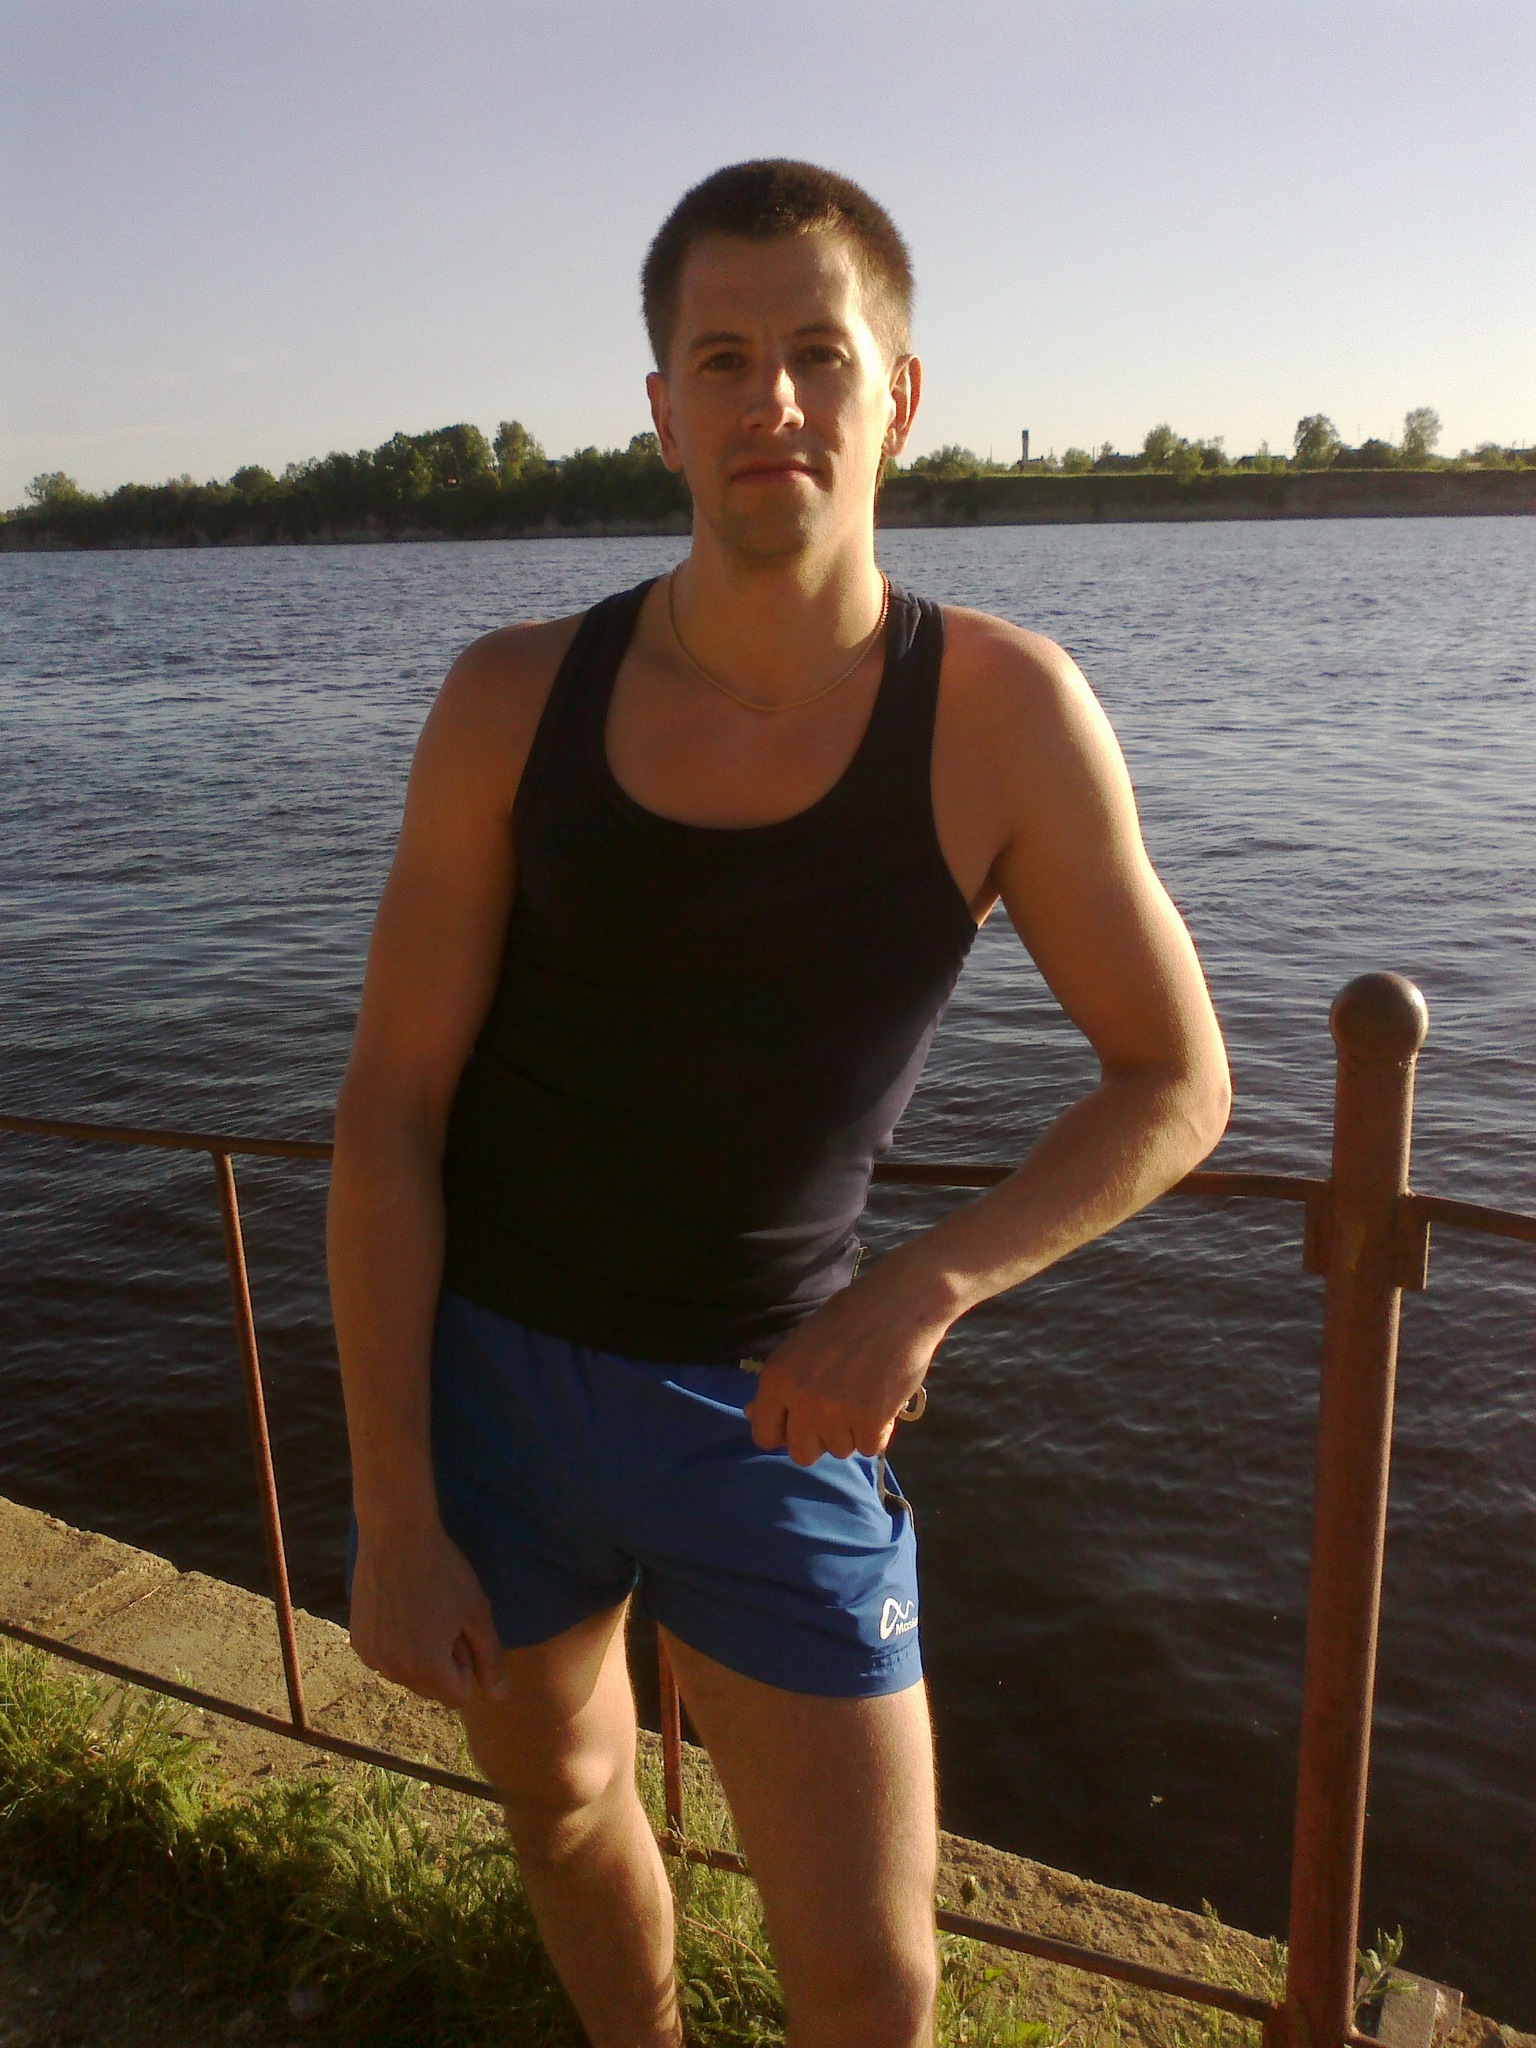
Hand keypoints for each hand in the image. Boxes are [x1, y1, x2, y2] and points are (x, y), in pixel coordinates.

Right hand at [348, 1513, 508, 1708]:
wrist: (395, 1535)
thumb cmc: (443, 1571)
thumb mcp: (476, 1613)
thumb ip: (491, 1659)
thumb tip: (502, 1696)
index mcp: (426, 1668)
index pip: (459, 1695)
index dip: (467, 1665)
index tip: (461, 1630)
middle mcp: (394, 1671)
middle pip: (432, 1688)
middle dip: (443, 1664)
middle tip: (443, 1619)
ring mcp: (372, 1658)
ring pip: (408, 1674)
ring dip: (419, 1655)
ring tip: (422, 1612)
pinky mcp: (358, 1642)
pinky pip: (387, 1658)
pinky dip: (397, 1644)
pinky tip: (401, 1610)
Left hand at [745, 1251, 951, 1466]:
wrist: (898, 1306)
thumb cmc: (848, 1321)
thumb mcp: (800, 1347)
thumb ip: (779, 1385)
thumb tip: (751, 1413)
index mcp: (776, 1378)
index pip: (764, 1435)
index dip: (785, 1432)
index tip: (802, 1422)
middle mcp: (801, 1399)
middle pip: (801, 1454)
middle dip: (820, 1439)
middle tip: (838, 1412)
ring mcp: (835, 1412)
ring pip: (839, 1450)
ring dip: (852, 1432)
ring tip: (865, 1395)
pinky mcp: (870, 1421)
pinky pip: (870, 1448)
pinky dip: (879, 1431)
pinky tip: (883, 1400)